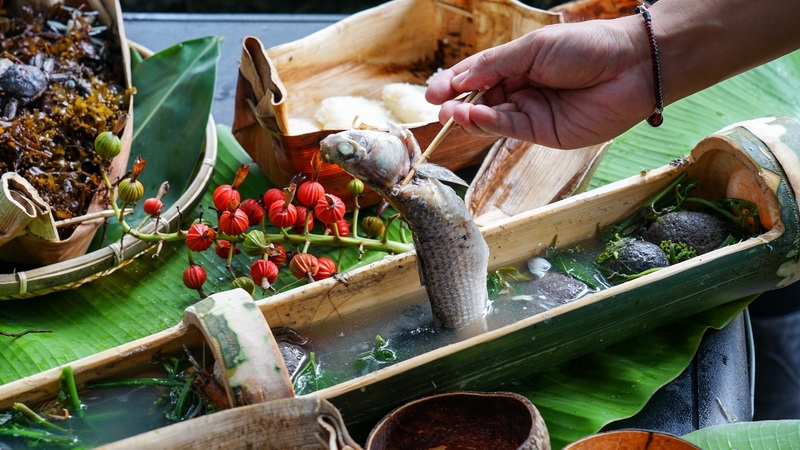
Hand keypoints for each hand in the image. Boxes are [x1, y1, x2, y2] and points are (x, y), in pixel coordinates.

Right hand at [425, 16, 653, 148]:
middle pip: (479, 101)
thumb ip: (494, 67)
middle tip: (439, 108)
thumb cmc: (587, 47)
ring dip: (469, 117)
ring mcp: (532, 113)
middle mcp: (522, 91)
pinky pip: (509, 129)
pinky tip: (473, 117)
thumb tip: (457, 81)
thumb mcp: (532, 49)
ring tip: (451, 114)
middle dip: (457, 105)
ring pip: (491, 119)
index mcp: (518, 66)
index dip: (454, 84)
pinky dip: (489, 124)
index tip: (433, 93)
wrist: (632, 66)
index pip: (477, 77)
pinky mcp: (544, 133)